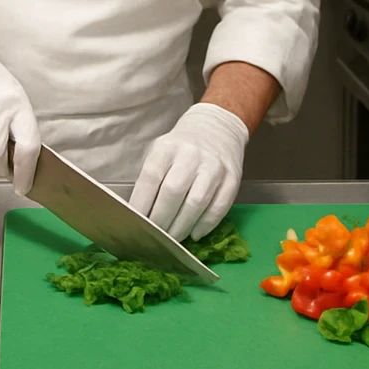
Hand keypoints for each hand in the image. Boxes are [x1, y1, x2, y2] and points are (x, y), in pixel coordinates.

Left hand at [129, 103, 248, 241]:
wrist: (217, 128)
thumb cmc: (181, 147)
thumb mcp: (160, 151)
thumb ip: (150, 178)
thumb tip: (138, 213)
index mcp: (168, 147)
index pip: (151, 177)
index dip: (142, 203)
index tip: (136, 223)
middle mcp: (191, 155)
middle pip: (173, 192)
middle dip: (161, 220)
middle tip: (154, 238)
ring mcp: (214, 167)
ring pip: (196, 203)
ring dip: (182, 226)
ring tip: (173, 240)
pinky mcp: (232, 178)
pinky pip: (219, 207)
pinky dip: (205, 225)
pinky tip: (195, 233)